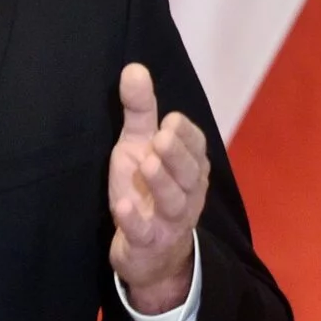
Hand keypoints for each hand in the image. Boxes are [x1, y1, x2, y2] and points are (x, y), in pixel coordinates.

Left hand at [108, 62, 207, 312]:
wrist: (149, 253)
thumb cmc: (146, 190)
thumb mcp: (139, 148)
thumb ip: (140, 111)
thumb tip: (134, 67)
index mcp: (189, 169)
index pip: (197, 149)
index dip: (186, 136)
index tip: (169, 120)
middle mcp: (186, 195)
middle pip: (190, 175)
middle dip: (177, 156)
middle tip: (160, 138)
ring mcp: (168, 221)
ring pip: (174, 204)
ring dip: (161, 183)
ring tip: (147, 164)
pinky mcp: (147, 244)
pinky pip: (145, 233)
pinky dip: (135, 220)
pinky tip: (123, 206)